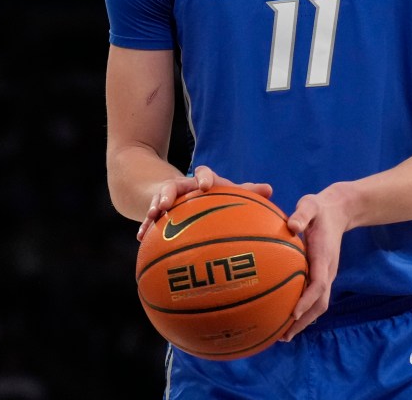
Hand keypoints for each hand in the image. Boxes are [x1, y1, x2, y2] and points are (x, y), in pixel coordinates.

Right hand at [136, 165, 272, 241]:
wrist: (184, 193)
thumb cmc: (212, 196)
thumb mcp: (227, 193)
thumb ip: (247, 192)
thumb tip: (270, 189)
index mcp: (201, 181)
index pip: (202, 173)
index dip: (203, 178)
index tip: (205, 186)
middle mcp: (182, 187)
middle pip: (173, 185)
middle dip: (169, 193)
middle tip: (167, 203)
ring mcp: (167, 199)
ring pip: (158, 200)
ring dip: (154, 207)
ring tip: (152, 217)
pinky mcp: (157, 212)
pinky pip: (149, 219)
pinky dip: (146, 226)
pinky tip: (141, 237)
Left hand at [279, 184, 352, 340]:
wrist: (339, 210)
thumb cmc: (319, 208)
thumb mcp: (310, 205)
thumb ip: (302, 214)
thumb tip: (292, 225)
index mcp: (324, 256)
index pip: (319, 283)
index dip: (307, 300)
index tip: (294, 314)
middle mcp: (328, 269)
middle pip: (321, 302)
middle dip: (305, 320)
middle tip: (284, 335)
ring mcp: (327, 274)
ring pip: (320, 304)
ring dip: (305, 320)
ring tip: (283, 334)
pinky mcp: (323, 274)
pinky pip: (315, 297)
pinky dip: (305, 311)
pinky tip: (287, 317)